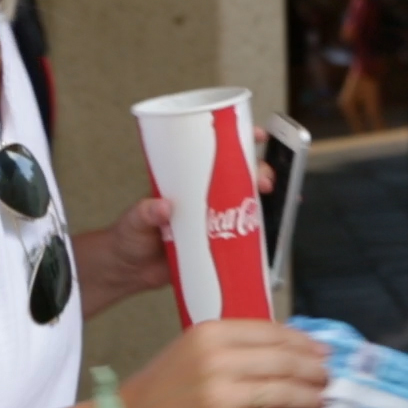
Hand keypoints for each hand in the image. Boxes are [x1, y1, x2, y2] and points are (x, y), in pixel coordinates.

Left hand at [81, 131, 281, 315]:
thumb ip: (145, 213)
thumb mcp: (134, 221)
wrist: (128, 272)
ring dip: (266, 201)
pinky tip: (275, 232)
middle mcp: (204, 197)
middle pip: (241, 177)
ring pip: (247, 203)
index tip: (257, 135)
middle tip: (265, 182)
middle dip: (260, 173)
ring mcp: (213, 220)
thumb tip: (162, 207)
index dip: (239, 141)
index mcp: (186, 182)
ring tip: (279, 202)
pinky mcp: (217, 245)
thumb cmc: (128, 238)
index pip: (216, 153)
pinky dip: (262, 233)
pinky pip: (244, 236)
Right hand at [122, 319, 327, 407]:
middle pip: (284, 361)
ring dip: (309, 396)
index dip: (303, 342)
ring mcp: (219, 395)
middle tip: (327, 375)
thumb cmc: (161, 387)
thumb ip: (236, 343)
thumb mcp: (194, 348)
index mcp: (210, 332)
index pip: (273, 332)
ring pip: (283, 392)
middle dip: (313, 370)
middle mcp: (215, 360)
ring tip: (319, 398)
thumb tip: (288, 347)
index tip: (321, 349)